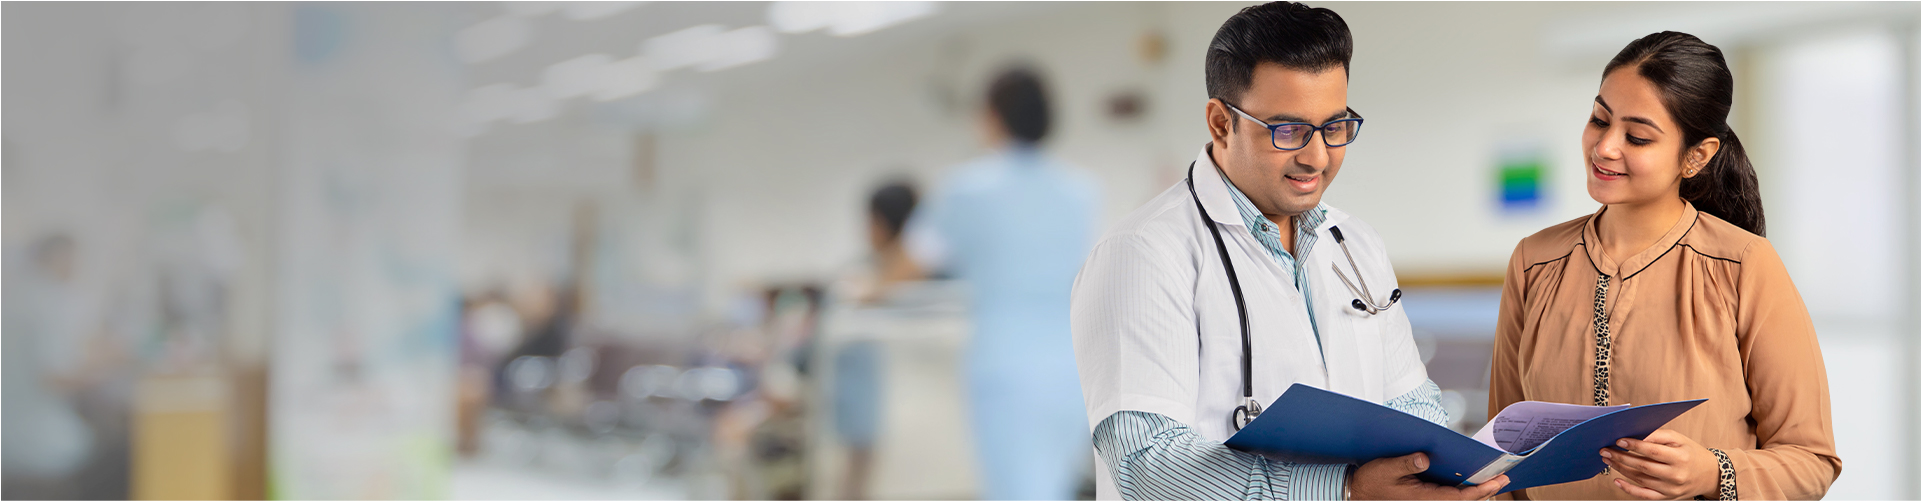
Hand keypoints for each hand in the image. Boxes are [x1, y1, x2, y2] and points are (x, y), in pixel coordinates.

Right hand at [1350, 452, 1510, 499]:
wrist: (1359, 492)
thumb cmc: (1371, 481)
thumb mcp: (1386, 468)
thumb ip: (1406, 463)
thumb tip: (1425, 457)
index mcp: (1422, 498)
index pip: (1458, 498)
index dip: (1479, 490)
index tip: (1496, 482)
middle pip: (1463, 500)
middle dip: (1485, 489)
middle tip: (1505, 477)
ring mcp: (1428, 500)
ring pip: (1458, 498)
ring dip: (1476, 490)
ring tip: (1495, 478)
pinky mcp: (1426, 496)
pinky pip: (1450, 494)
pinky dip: (1464, 488)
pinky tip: (1472, 478)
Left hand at [1599, 429, 1717, 498]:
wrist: (1709, 474)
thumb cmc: (1690, 453)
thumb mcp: (1679, 439)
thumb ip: (1658, 435)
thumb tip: (1637, 435)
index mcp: (1680, 457)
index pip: (1653, 451)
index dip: (1634, 446)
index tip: (1619, 440)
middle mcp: (1676, 474)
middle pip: (1643, 466)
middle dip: (1621, 457)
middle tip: (1605, 450)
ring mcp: (1671, 488)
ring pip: (1641, 479)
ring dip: (1621, 469)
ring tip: (1608, 460)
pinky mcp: (1667, 497)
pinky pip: (1645, 495)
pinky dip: (1629, 489)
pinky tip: (1617, 481)